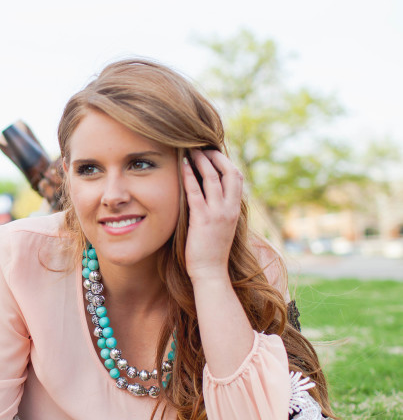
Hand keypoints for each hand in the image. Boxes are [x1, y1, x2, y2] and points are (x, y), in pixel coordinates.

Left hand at [183, 150, 243, 281]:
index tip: (213, 153)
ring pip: (213, 179)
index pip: (237, 177)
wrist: (211, 272)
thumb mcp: (222, 226)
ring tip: (191, 150)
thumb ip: (220, 208)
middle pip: (229, 172)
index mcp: (235, 209)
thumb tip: (211, 193)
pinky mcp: (203, 220)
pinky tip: (183, 166)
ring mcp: (218, 214)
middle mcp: (230, 209)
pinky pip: (196, 192)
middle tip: (202, 147)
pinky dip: (189, 176)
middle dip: (216, 156)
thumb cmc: (212, 250)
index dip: (226, 162)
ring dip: (202, 161)